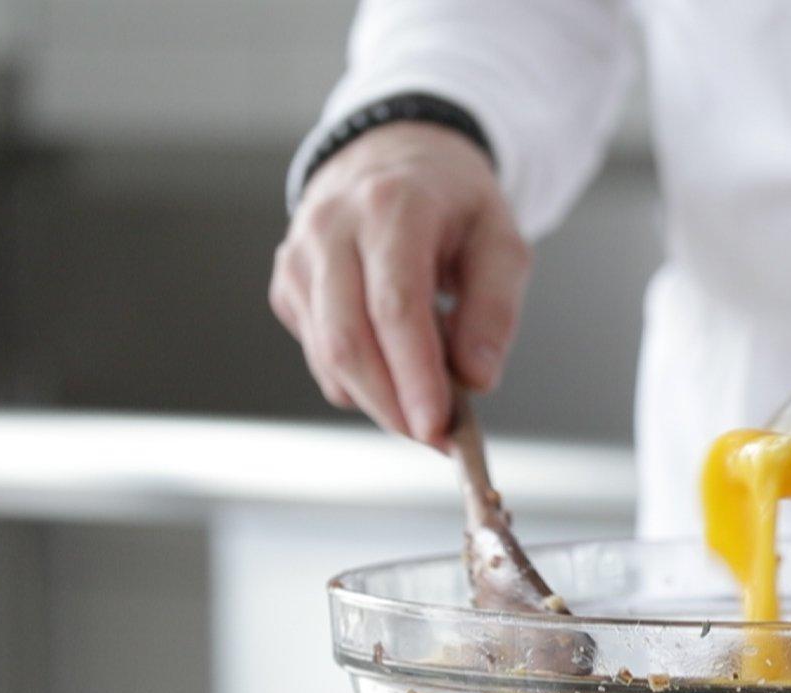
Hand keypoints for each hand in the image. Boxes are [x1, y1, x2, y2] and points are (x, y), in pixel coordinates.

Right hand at [270, 123, 528, 445]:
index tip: (438, 426)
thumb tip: (476, 379)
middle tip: (438, 438)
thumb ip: (495, 310)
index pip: (394, 306)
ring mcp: (300, 259)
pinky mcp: (288, 287)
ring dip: (380, 400)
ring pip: (328, 357)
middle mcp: (332, 229)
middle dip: (393, 404)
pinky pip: (320, 357)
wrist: (394, 157)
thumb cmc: (453, 202)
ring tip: (429, 402)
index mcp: (391, 207)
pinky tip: (397, 366)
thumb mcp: (502, 240)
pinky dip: (361, 381)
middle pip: (348, 340)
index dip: (414, 375)